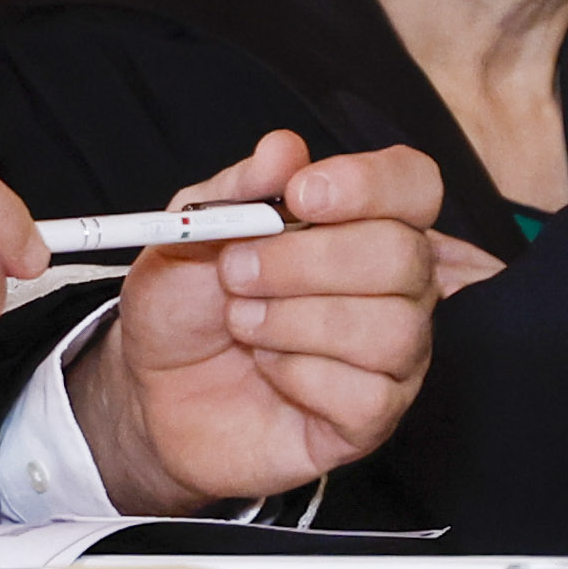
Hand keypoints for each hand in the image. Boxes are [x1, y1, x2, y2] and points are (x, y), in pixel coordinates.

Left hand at [72, 131, 444, 513]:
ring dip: (297, 320)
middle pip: (404, 255)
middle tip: (237, 272)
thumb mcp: (191, 234)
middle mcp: (394, 285)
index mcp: (361, 222)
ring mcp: (391, 355)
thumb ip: (239, 191)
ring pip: (393, 328)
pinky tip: (268, 370)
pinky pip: (368, 394)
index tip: (302, 195)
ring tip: (243, 323)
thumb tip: (285, 149)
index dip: (370, 184)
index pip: (414, 184)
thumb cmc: (186, 307)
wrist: (153, 392)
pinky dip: (301, 375)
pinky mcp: (371, 419)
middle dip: (308, 261)